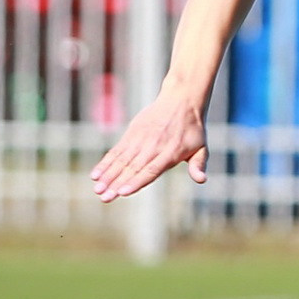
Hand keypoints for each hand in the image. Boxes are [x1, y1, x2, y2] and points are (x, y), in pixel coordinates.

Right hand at [90, 91, 208, 199]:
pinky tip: (96, 174)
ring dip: (108, 175)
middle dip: (116, 183)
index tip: (123, 192)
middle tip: (103, 197)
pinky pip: (117, 150)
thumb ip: (198, 164)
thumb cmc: (193, 129)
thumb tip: (202, 180)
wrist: (181, 100)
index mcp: (171, 152)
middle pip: (132, 168)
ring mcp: (141, 139)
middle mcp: (153, 147)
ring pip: (122, 160)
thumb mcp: (201, 147)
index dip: (136, 182)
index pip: (151, 170)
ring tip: (97, 189)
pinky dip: (106, 162)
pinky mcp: (132, 134)